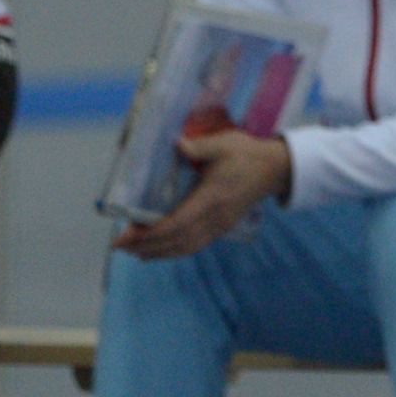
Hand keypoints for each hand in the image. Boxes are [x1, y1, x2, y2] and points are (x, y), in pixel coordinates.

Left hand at [114, 128, 292, 259]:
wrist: (275, 168)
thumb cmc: (246, 153)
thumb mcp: (224, 144)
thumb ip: (200, 147)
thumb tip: (177, 145)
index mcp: (211, 198)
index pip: (176, 224)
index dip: (148, 234)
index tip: (125, 235)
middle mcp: (215, 217)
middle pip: (176, 241)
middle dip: (147, 246)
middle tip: (120, 246)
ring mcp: (220, 225)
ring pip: (186, 247)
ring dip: (159, 252)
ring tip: (135, 252)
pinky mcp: (222, 227)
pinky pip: (195, 245)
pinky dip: (174, 251)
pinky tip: (160, 251)